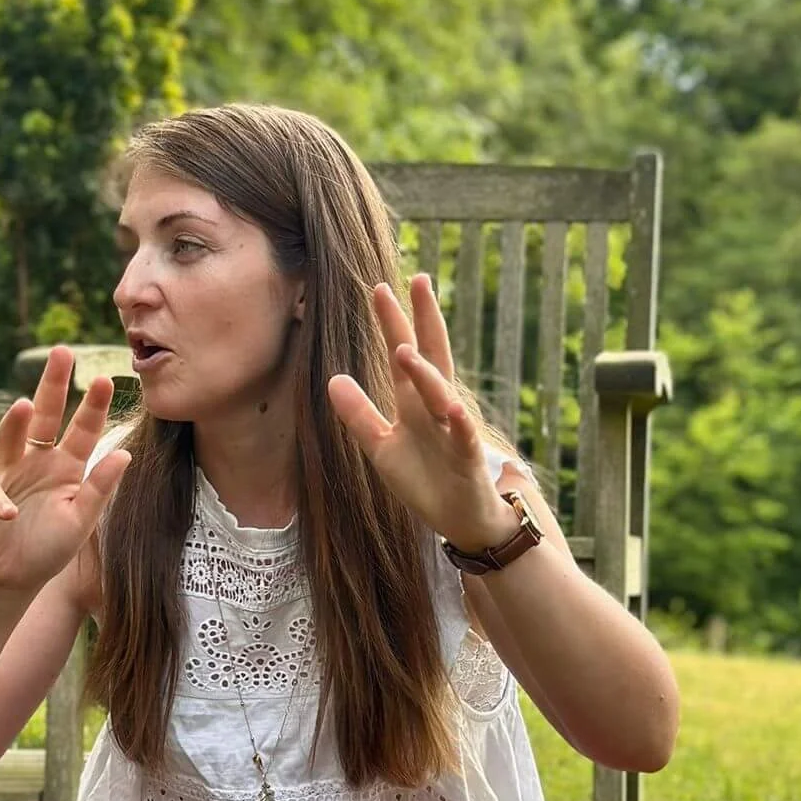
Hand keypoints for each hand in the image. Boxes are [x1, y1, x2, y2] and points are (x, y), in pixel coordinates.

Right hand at [0, 345, 130, 599]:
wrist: (11, 579)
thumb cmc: (48, 548)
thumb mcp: (81, 520)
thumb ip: (100, 488)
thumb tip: (126, 453)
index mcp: (65, 465)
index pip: (82, 429)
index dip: (92, 406)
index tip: (104, 379)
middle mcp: (35, 461)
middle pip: (43, 416)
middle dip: (51, 384)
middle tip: (60, 352)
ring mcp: (6, 474)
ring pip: (9, 439)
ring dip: (15, 423)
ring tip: (23, 405)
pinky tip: (10, 513)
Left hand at [327, 275, 514, 551]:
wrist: (462, 519)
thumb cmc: (426, 481)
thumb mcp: (381, 446)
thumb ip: (359, 414)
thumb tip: (333, 378)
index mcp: (415, 403)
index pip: (404, 353)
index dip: (393, 323)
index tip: (380, 288)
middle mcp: (436, 408)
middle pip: (431, 356)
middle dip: (424, 321)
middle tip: (418, 280)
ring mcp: (454, 431)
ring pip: (440, 394)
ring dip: (424, 373)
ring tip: (403, 349)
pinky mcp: (468, 459)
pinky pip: (464, 437)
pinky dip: (458, 422)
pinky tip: (451, 407)